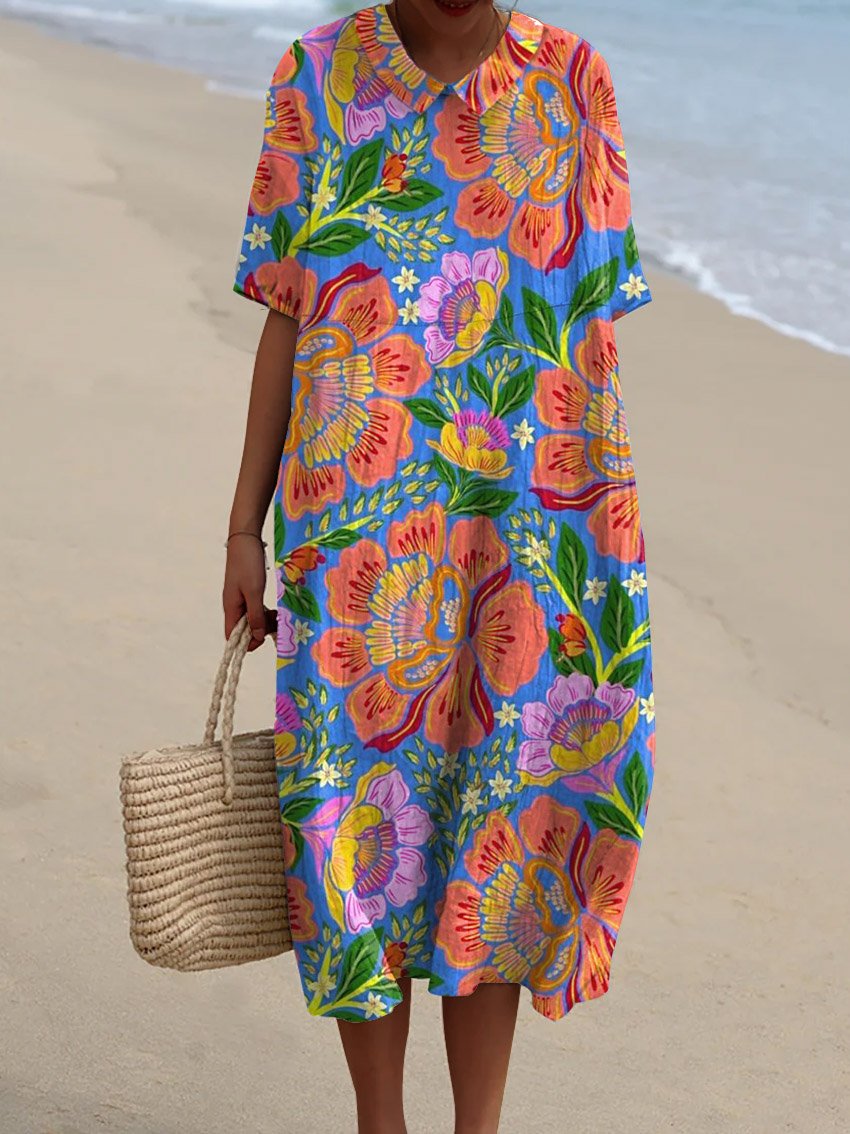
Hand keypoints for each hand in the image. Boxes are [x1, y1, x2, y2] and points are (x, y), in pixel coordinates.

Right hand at [222, 534, 276, 651]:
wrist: (246, 539)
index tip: (264, 640)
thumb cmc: (248, 564)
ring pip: (251, 619)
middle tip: (276, 625)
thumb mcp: (254, 592)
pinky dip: (264, 612)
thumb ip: (255, 615)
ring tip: (278, 616)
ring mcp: (240, 598)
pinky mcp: (247, 591)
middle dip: (259, 631)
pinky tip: (274, 610)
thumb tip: (256, 637)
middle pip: (243, 629)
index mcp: (231, 608)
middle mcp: (233, 606)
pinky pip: (255, 608)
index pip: (232, 636)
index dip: (246, 643)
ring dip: (264, 621)